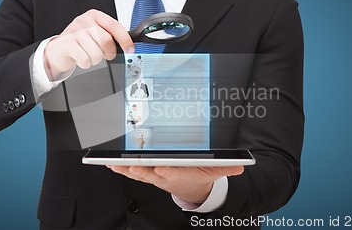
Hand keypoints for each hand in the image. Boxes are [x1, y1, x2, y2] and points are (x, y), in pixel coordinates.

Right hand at [44, 9, 134, 80]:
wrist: (59, 49)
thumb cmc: (80, 42)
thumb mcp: (95, 33)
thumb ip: (110, 35)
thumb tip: (128, 45)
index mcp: (94, 16)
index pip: (114, 26)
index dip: (125, 39)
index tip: (130, 50)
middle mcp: (84, 21)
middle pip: (106, 41)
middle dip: (109, 53)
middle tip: (105, 55)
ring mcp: (75, 31)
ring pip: (96, 52)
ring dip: (95, 59)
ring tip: (89, 55)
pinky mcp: (67, 43)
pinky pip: (85, 59)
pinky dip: (85, 64)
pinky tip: (80, 58)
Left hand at [108, 166, 243, 203]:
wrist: (190, 188)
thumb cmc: (198, 175)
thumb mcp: (215, 172)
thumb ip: (226, 167)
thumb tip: (241, 165)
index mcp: (181, 174)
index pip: (174, 173)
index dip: (167, 171)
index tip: (160, 167)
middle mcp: (165, 176)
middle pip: (152, 173)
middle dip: (141, 170)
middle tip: (131, 165)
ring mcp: (154, 176)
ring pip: (138, 173)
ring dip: (126, 169)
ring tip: (115, 163)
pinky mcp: (146, 174)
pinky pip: (132, 172)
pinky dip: (121, 169)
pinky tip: (111, 164)